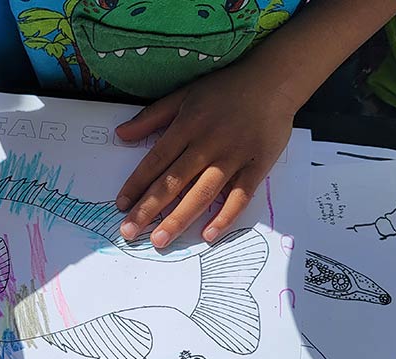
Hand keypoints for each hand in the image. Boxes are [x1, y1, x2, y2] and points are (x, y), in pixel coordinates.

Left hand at [115, 59, 298, 247]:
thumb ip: (151, 117)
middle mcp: (208, 143)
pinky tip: (208, 235)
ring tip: (159, 241)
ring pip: (202, 193)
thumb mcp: (184, 95)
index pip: (155, 161)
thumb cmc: (226, 88)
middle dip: (149, 209)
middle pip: (174, 182)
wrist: (275, 80)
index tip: (121, 205)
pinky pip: (240, 196)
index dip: (136, 184)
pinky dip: (225, 217)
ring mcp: (233, 157)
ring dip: (179, 219)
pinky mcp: (257, 166)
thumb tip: (120, 134)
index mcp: (187, 125)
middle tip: (129, 233)